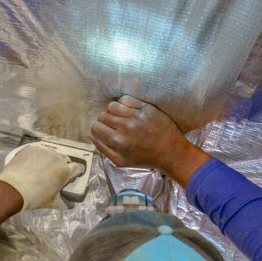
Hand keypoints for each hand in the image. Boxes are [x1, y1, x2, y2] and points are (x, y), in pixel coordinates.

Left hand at [0, 144, 82, 210]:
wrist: (13, 189)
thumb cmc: (35, 197)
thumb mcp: (52, 202)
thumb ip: (63, 203)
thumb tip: (68, 205)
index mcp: (65, 171)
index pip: (77, 168)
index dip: (75, 172)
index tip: (72, 174)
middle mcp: (56, 158)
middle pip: (64, 159)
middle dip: (61, 165)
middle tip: (53, 173)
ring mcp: (43, 152)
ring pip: (50, 154)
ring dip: (48, 160)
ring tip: (40, 168)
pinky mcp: (31, 149)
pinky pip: (36, 151)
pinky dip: (35, 156)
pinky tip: (29, 164)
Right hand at [89, 95, 209, 186]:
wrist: (170, 152)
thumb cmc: (145, 158)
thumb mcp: (121, 161)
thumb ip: (103, 149)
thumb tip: (91, 135)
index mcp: (117, 141)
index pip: (95, 127)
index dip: (98, 129)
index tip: (104, 131)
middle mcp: (125, 126)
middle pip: (102, 115)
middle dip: (105, 121)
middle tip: (114, 126)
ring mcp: (136, 115)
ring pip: (112, 105)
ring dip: (113, 111)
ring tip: (120, 117)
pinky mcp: (146, 108)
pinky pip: (126, 99)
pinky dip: (123, 103)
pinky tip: (128, 110)